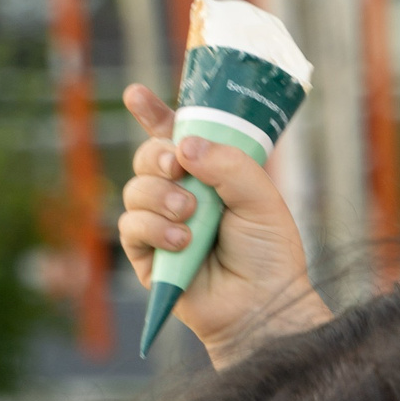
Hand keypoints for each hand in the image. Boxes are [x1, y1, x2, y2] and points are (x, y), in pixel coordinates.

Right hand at [116, 83, 331, 366]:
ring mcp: (161, 223)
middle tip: (177, 167)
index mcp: (210, 175)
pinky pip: (131, 226)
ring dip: (161, 197)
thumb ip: (228, 164)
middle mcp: (182, 194)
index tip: (136, 95)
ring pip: (135, 189)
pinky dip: (154, 228)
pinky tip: (182, 242)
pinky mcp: (146, 255)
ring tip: (190, 216)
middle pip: (147, 156)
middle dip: (157, 156)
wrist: (264, 305)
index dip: (153, 114)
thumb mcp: (261, 199)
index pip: (175, 136)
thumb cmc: (269, 254)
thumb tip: (183, 144)